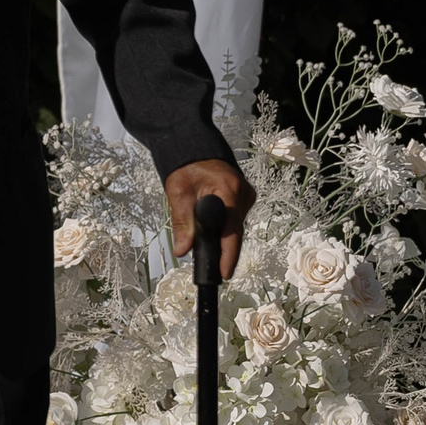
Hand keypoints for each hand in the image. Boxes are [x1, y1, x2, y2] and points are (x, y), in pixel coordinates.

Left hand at [164, 159, 255, 280]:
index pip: (232, 231)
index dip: (228, 255)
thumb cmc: (186, 169)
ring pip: (235, 228)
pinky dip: (223, 229)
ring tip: (205, 247)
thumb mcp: (178, 193)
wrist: (195, 151)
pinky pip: (235, 221)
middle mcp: (244, 195)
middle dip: (221, 249)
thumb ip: (182, 222)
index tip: (223, 274)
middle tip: (208, 268)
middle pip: (234, 232)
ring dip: (221, 238)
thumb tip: (182, 251)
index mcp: (230, 190)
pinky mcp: (245, 200)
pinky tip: (212, 232)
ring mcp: (247, 197)